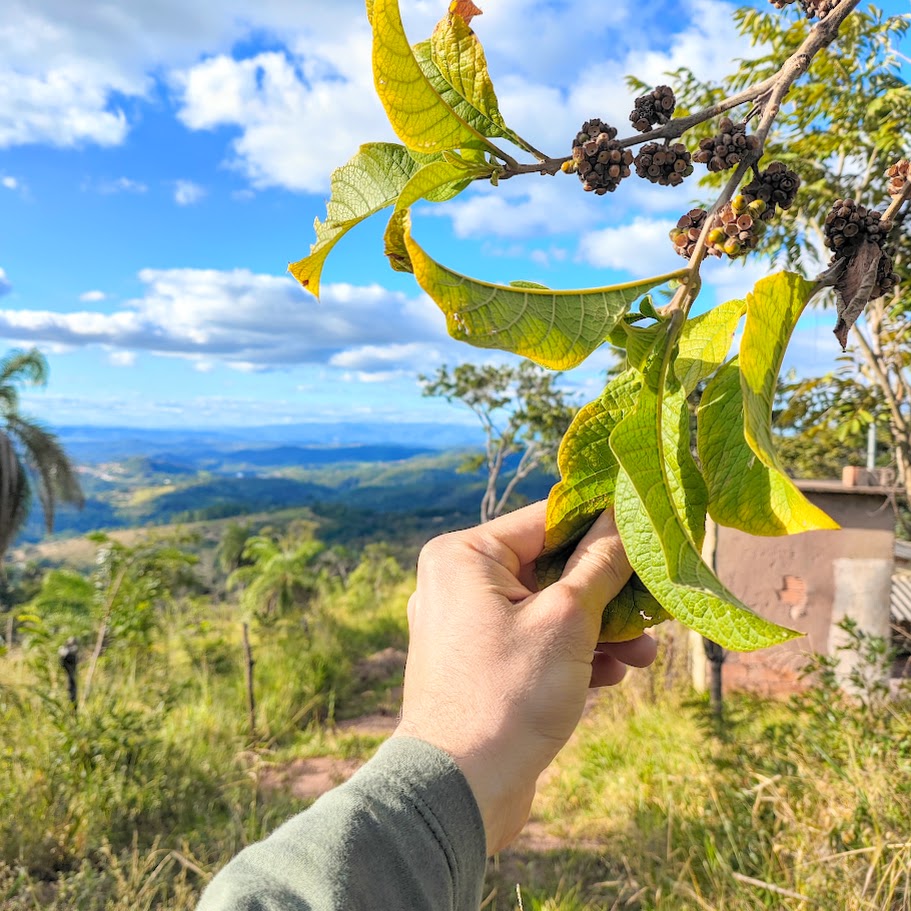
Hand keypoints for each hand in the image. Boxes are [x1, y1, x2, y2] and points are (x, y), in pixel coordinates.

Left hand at [394, 501, 656, 854]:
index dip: (602, 524)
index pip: (546, 520)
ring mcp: (467, 626)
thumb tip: (625, 518)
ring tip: (644, 653)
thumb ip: (600, 565)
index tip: (648, 529)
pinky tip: (613, 674)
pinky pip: (535, 642)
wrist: (457, 791)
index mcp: (464, 556)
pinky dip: (573, 653)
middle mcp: (459, 583)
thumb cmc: (508, 695)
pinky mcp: (481, 665)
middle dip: (607, 591)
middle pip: (550, 567)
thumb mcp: (566, 621)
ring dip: (598, 628)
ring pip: (548, 609)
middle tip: (654, 605)